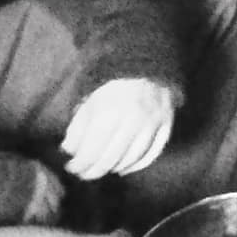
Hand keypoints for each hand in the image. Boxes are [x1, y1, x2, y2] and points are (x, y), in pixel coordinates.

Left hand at [60, 77, 180, 179]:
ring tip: (103, 169)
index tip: (71, 167)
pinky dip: (138, 165)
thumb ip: (78, 126)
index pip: (91, 150)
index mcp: (109, 112)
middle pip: (110, 158)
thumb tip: (70, 151)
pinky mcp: (166, 124)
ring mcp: (152, 123)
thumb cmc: (111, 82)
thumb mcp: (89, 100)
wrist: (145, 62)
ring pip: (131, 158)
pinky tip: (125, 168)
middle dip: (93, 170)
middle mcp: (132, 121)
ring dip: (114, 168)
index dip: (79, 164)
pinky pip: (153, 152)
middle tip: (84, 174)